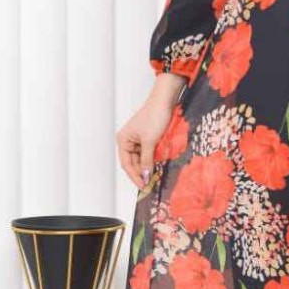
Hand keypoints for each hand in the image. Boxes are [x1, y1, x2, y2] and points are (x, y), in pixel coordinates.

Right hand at [117, 73, 186, 188]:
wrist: (165, 101)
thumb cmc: (154, 117)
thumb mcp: (150, 141)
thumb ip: (147, 160)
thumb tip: (145, 176)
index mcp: (123, 140)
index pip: (126, 163)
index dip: (135, 176)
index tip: (143, 186)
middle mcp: (128, 140)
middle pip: (133, 162)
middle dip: (141, 173)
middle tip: (149, 185)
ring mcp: (138, 139)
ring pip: (141, 158)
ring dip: (147, 167)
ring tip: (153, 178)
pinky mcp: (148, 138)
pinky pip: (148, 153)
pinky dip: (152, 160)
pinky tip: (156, 167)